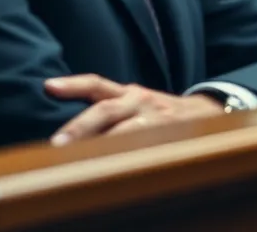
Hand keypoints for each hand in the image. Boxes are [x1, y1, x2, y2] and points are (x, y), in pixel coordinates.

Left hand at [46, 74, 223, 145]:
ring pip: (126, 131)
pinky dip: (129, 160)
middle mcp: (141, 101)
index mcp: (129, 93)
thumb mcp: (136, 101)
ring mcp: (156, 120)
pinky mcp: (169, 137)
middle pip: (106, 110)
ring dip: (102, 146)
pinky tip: (113, 172)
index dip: (73, 84)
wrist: (208, 113)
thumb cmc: (159, 111)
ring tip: (80, 160)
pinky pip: (147, 149)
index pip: (97, 84)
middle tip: (57, 143)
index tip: (48, 86)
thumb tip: (66, 130)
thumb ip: (109, 107)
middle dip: (81, 126)